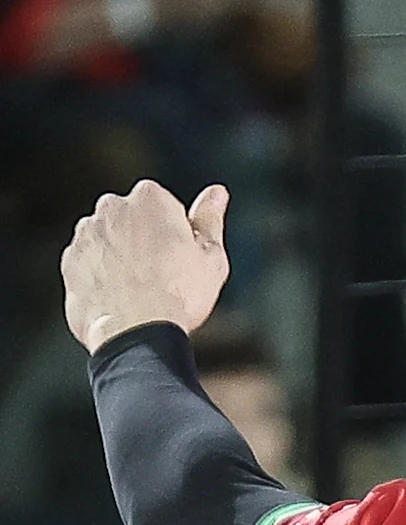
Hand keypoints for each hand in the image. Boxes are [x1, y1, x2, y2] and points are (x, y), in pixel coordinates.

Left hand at [63, 180, 230, 350]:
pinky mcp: (69, 260)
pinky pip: (90, 264)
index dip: (178, 233)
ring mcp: (86, 233)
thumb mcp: (211, 256)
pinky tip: (122, 299)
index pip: (165, 205)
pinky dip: (102, 277)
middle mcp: (111, 207)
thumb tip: (217, 193)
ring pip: (109, 240)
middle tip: (166, 275)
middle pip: (133, 219)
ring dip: (123, 258)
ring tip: (142, 291)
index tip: (183, 257)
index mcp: (150, 198)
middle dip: (145, 240)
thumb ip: (210, 219)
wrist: (135, 331)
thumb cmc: (179, 294)